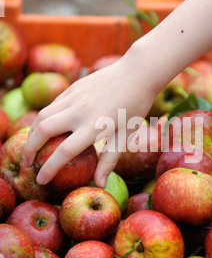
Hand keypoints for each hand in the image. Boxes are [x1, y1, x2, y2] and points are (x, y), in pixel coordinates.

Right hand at [22, 57, 155, 187]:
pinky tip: (44, 128)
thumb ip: (110, 159)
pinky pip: (52, 105)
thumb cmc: (135, 107)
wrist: (137, 72)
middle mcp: (80, 110)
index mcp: (95, 126)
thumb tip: (99, 184)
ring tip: (32, 147)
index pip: (65, 151)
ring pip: (42, 115)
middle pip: (44, 130)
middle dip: (30, 149)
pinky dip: (44, 118)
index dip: (50, 168)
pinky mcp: (73, 87)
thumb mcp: (126, 135)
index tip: (41, 180)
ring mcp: (75, 96)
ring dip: (32, 132)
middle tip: (28, 164)